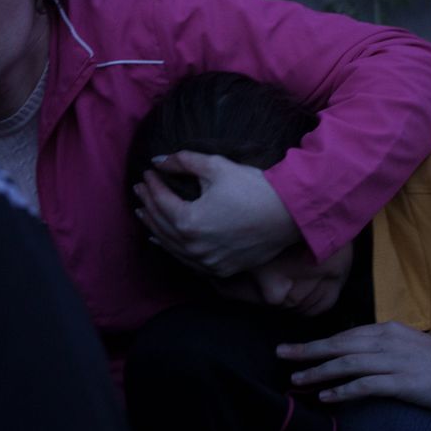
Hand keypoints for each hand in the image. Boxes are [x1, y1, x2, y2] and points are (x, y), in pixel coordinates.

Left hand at [132, 151, 300, 277]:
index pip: (161, 201)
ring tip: (144, 214)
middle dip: (148, 205)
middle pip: (161, 225)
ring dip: (155, 228)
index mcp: (188, 222)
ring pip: (170, 246)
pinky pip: (188, 261)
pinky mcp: (220, 268)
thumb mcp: (216, 166)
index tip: (148, 172)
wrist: (290, 214)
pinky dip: (173, 249)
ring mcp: (207, 262)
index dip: (152, 185)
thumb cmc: (254, 188)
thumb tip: (158, 161)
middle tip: (140, 190)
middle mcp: (193, 247)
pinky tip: (165, 241)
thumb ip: (183, 162)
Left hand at [277, 322, 430, 412]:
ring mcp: (395, 361)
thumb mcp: (412, 347)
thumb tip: (364, 355)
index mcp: (388, 331)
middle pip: (339, 344)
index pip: (346, 335)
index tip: (295, 347)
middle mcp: (388, 341)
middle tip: (281, 354)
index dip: (318, 342)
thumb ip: (387, 348)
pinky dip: (343, 390)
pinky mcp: (403, 382)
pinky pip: (366, 385)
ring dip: (319, 372)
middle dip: (308, 351)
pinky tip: (326, 397)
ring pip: (347, 363)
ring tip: (296, 379)